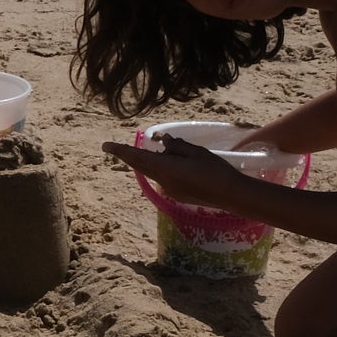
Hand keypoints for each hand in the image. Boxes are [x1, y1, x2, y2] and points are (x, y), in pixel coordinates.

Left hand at [100, 133, 247, 210]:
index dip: (120, 151)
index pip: (137, 157)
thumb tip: (163, 141)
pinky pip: (162, 178)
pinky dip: (159, 169)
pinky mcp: (177, 195)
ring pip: (151, 172)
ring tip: (149, 151)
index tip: (106, 146)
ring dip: (145, 162)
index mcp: (164, 168)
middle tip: (114, 148)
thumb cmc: (215, 170)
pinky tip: (170, 163)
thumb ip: (177, 146)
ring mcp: (169, 190)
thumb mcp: (196, 152)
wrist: (230, 195)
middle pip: (140, 166)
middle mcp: (162, 181)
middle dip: (127, 156)